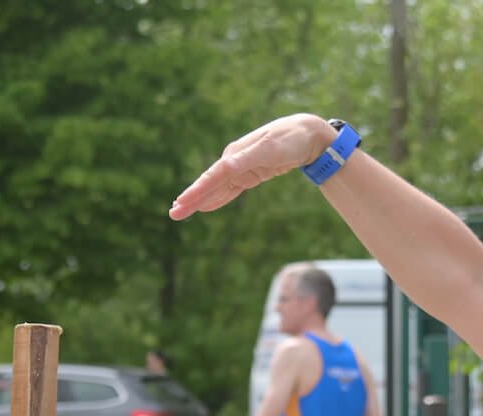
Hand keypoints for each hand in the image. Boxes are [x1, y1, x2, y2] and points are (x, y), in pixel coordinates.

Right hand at [169, 114, 337, 219]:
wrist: (308, 134)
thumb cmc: (290, 139)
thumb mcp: (269, 149)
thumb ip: (246, 159)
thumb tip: (224, 165)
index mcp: (235, 155)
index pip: (212, 177)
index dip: (196, 192)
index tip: (181, 204)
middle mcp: (234, 161)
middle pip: (210, 183)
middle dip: (192, 199)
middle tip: (173, 214)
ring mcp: (242, 168)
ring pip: (217, 188)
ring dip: (200, 199)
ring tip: (182, 211)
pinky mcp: (251, 174)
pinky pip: (230, 190)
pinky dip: (217, 198)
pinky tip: (206, 206)